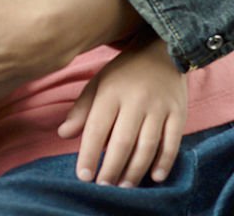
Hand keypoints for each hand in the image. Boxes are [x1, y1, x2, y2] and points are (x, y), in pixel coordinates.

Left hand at [57, 37, 185, 186]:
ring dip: (135, 170)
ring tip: (124, 186)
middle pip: (122, 141)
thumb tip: (63, 134)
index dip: (88, 152)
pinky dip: (164, 162)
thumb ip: (82, 109)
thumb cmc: (123, 73)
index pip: (96, 127)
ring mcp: (158, 108)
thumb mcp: (98, 84)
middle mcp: (134, 101)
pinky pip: (171, 143)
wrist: (160, 53)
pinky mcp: (178, 114)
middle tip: (104, 186)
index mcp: (110, 92)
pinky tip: (154, 177)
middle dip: (111, 167)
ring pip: (147, 145)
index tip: (82, 175)